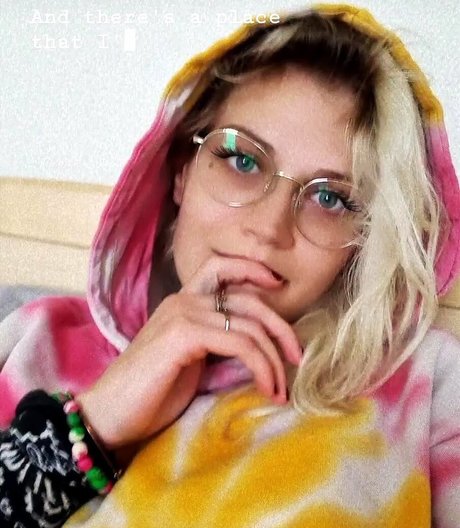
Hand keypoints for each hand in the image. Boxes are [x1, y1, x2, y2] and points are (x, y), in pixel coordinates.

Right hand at [76, 256, 301, 450]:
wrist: (110, 415)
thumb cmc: (150, 393)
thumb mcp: (192, 362)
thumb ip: (218, 345)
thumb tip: (258, 348)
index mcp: (184, 302)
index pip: (222, 268)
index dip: (252, 269)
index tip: (278, 286)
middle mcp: (184, 300)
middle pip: (248, 298)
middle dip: (280, 326)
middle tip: (297, 357)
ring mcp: (182, 313)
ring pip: (249, 325)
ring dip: (273, 359)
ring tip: (281, 389)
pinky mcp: (183, 334)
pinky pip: (239, 343)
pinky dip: (261, 366)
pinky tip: (266, 388)